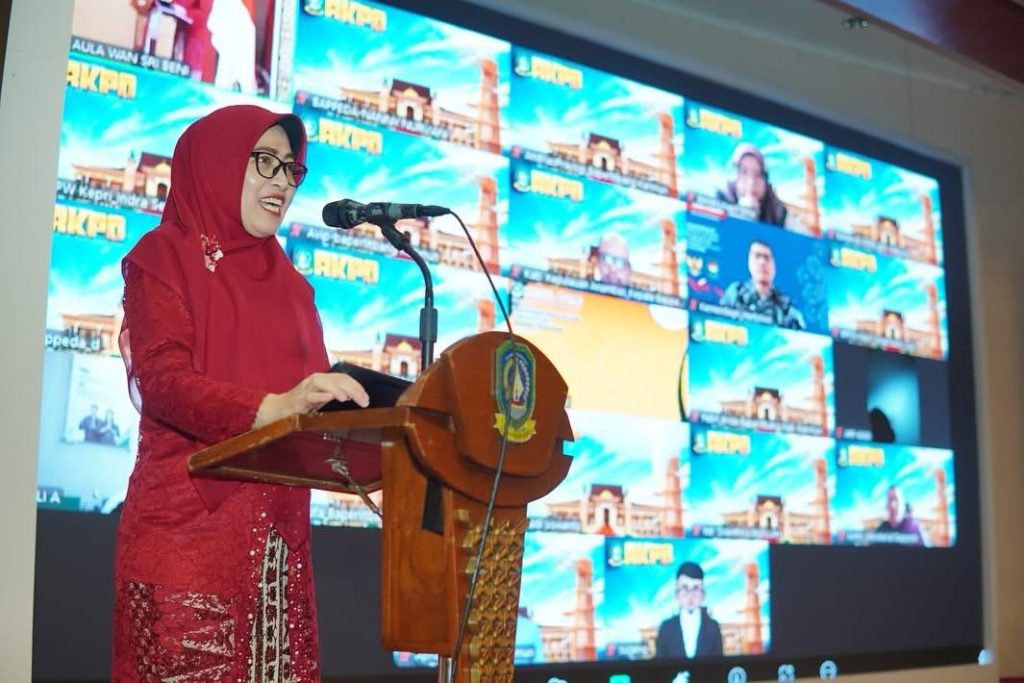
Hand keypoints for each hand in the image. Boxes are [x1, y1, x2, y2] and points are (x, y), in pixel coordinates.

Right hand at [253, 372, 369, 427]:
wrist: (278, 410)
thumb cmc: (303, 405)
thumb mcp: (322, 397)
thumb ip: (336, 394)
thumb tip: (357, 397)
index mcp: (322, 379)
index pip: (343, 378)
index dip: (357, 386)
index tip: (367, 398)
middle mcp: (315, 380)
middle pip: (337, 379)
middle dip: (353, 389)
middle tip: (364, 402)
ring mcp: (305, 389)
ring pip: (323, 383)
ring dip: (337, 389)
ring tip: (348, 398)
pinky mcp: (298, 400)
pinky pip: (309, 396)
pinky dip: (320, 396)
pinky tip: (331, 398)